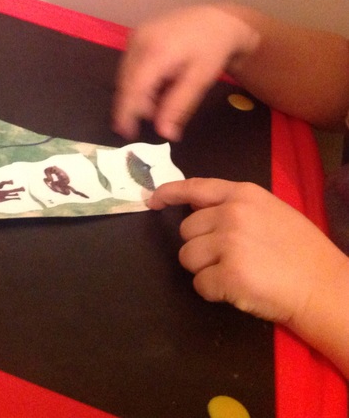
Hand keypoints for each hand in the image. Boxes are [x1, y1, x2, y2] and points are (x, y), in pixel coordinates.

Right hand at [112, 5, 258, 140]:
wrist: (219, 19)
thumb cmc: (213, 50)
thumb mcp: (200, 80)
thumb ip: (179, 106)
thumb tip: (164, 134)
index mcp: (156, 51)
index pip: (133, 87)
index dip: (126, 111)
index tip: (127, 132)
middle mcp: (139, 40)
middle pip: (126, 82)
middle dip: (135, 104)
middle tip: (154, 116)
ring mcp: (135, 36)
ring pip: (125, 74)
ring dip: (137, 92)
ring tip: (159, 98)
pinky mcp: (135, 35)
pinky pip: (129, 64)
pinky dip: (138, 79)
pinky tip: (157, 83)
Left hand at [148, 178, 348, 326]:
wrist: (327, 288)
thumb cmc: (302, 254)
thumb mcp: (272, 213)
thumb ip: (235, 207)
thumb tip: (197, 209)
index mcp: (244, 195)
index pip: (195, 187)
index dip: (169, 193)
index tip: (152, 200)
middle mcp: (232, 214)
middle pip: (186, 231)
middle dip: (200, 247)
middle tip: (231, 259)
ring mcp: (229, 243)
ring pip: (187, 258)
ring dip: (205, 270)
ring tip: (238, 274)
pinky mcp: (228, 274)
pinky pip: (199, 284)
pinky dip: (214, 292)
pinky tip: (240, 289)